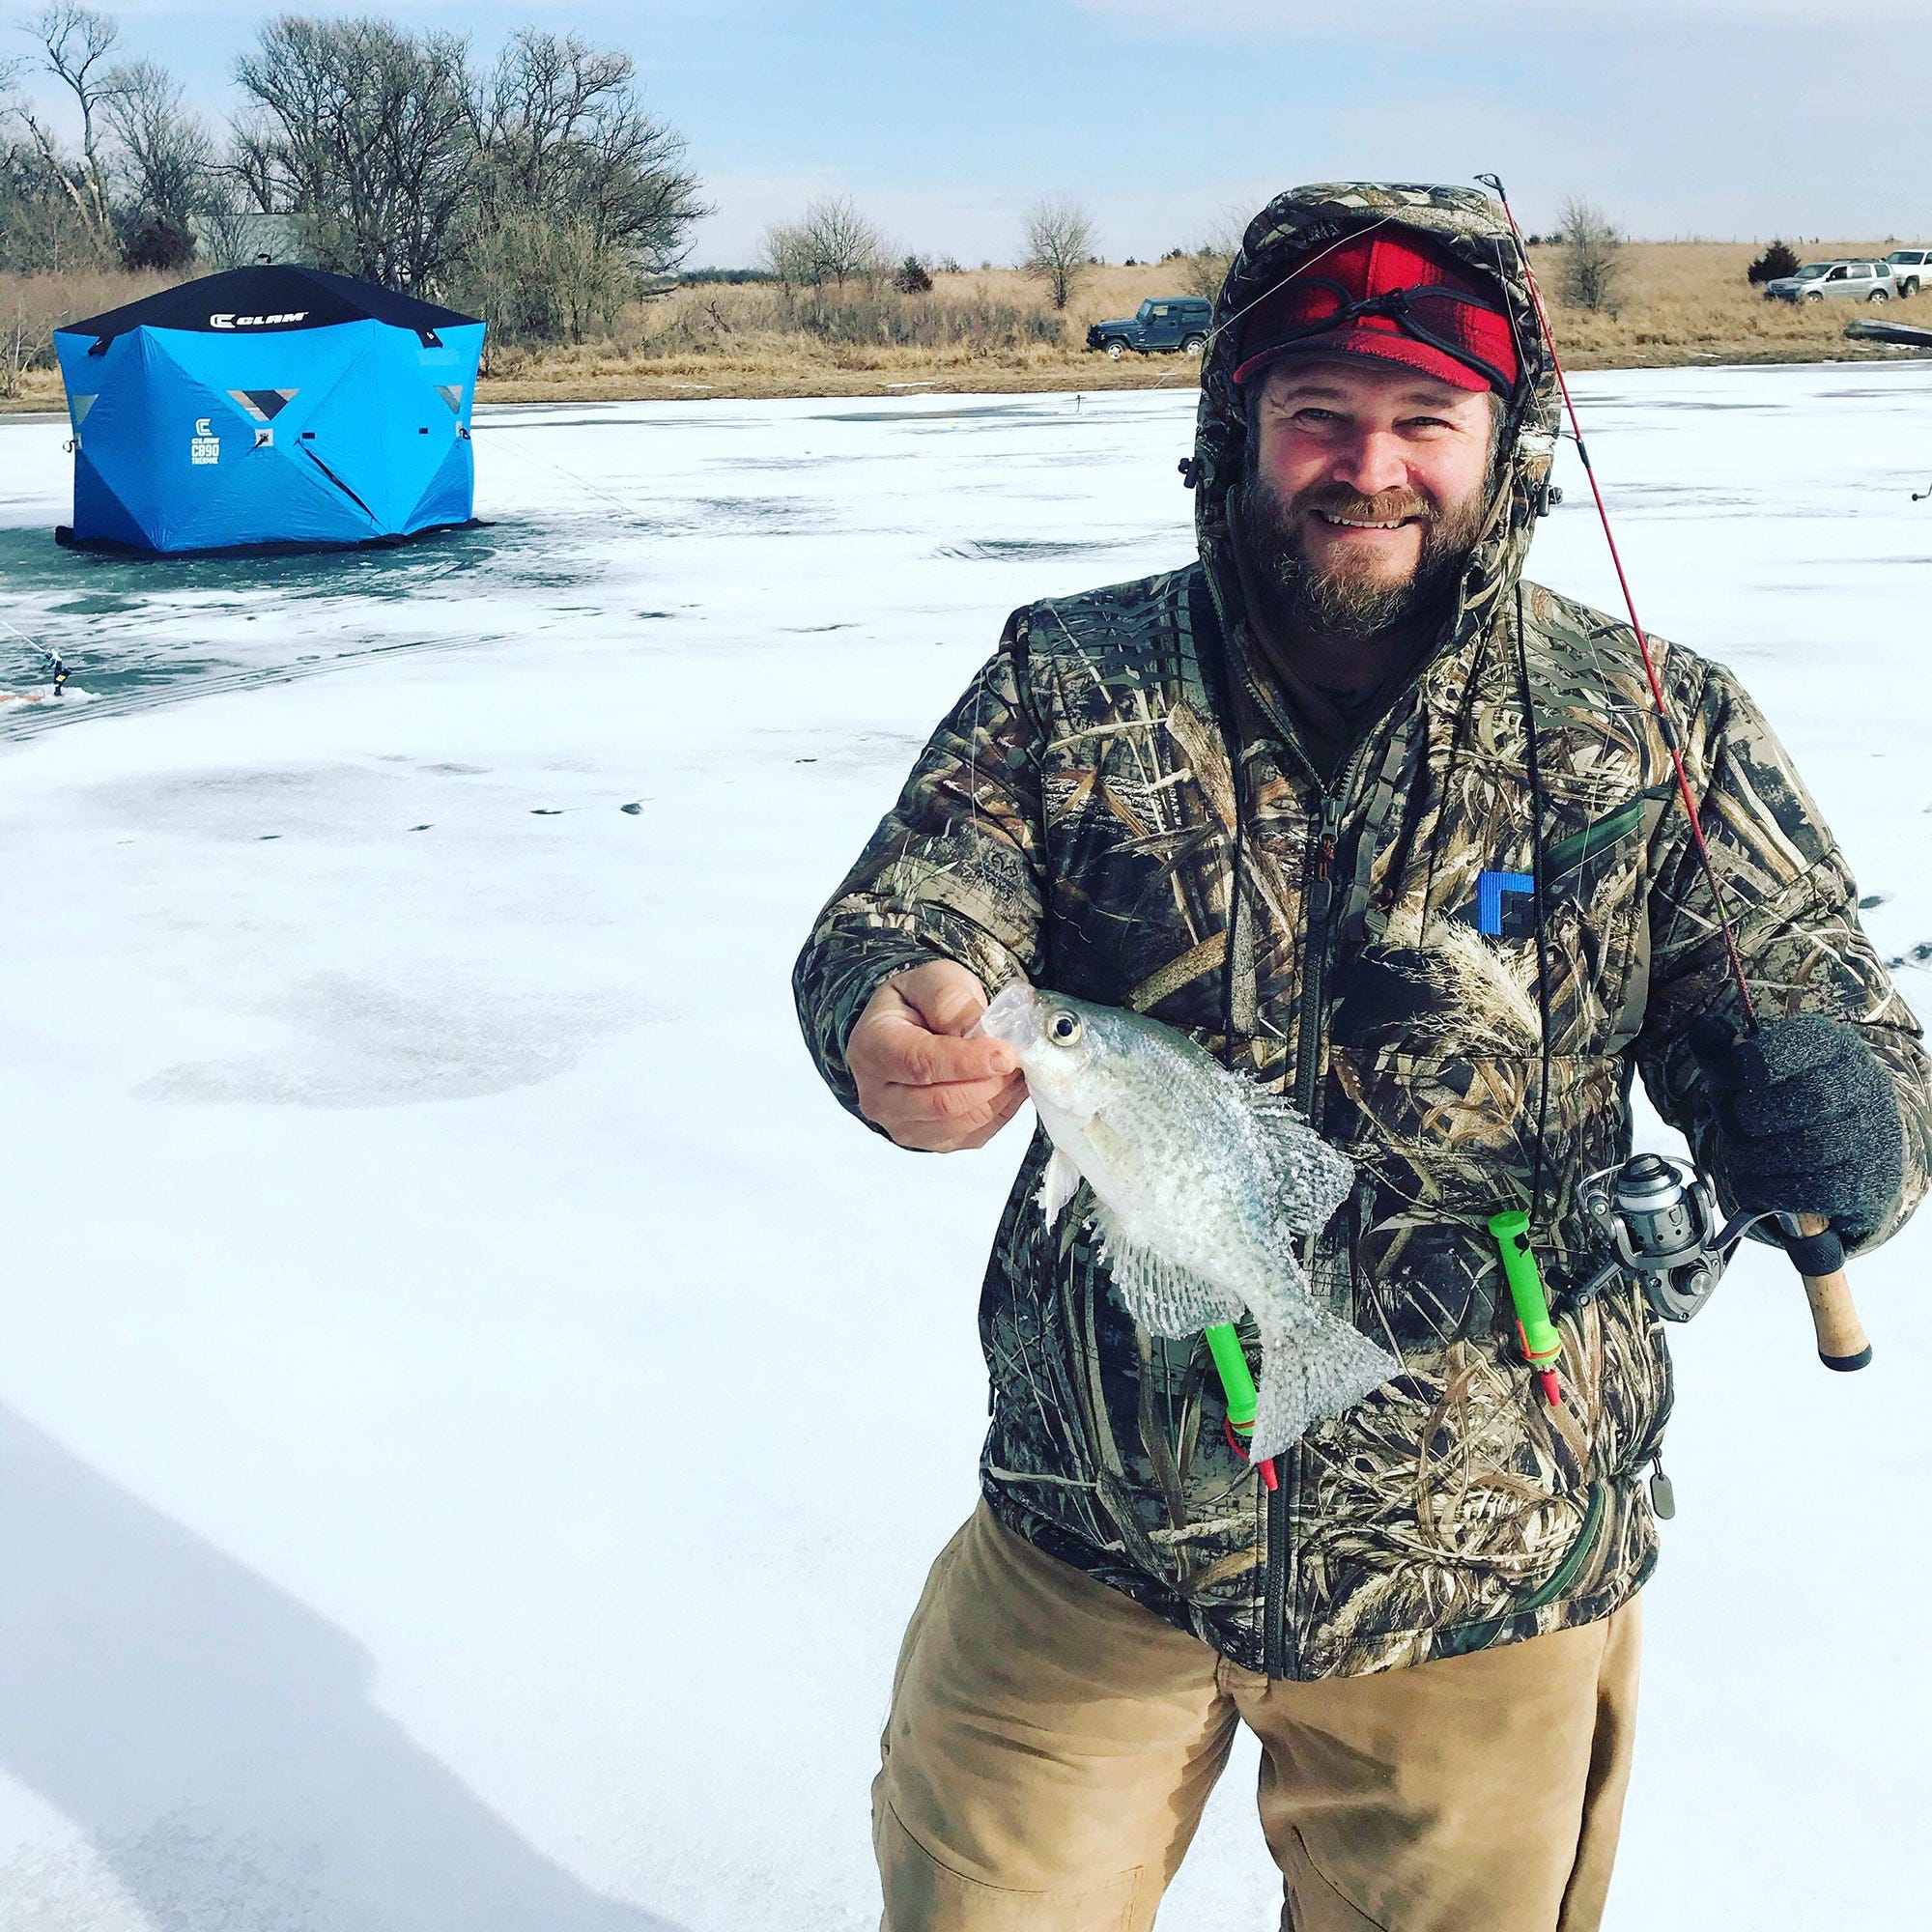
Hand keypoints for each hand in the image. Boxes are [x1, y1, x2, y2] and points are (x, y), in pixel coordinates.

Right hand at [848, 960, 1027, 1151]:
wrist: (907, 1031)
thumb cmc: (917, 1004)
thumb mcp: (931, 981)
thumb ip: (951, 1001)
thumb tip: (981, 1033)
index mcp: (871, 1048)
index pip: (919, 1063)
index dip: (966, 1062)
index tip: (1005, 1054)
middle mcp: (878, 1096)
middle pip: (942, 1102)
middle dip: (990, 1081)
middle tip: (1019, 1057)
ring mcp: (902, 1126)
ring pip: (963, 1122)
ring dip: (1000, 1095)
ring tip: (1016, 1066)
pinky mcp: (931, 1143)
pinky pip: (976, 1135)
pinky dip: (1002, 1110)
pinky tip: (1008, 1084)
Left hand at [1690, 1012, 1902, 1244]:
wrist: (1832, 1158)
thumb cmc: (1780, 1107)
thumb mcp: (1748, 1076)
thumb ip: (1722, 1054)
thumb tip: (1702, 1026)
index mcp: (1834, 1047)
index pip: (1804, 1041)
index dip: (1753, 1062)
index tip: (1726, 1079)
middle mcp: (1864, 1085)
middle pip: (1813, 1098)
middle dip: (1756, 1116)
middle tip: (1738, 1125)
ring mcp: (1874, 1135)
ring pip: (1815, 1148)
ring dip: (1760, 1158)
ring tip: (1740, 1157)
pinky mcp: (1869, 1182)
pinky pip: (1821, 1190)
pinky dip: (1776, 1190)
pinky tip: (1760, 1183)